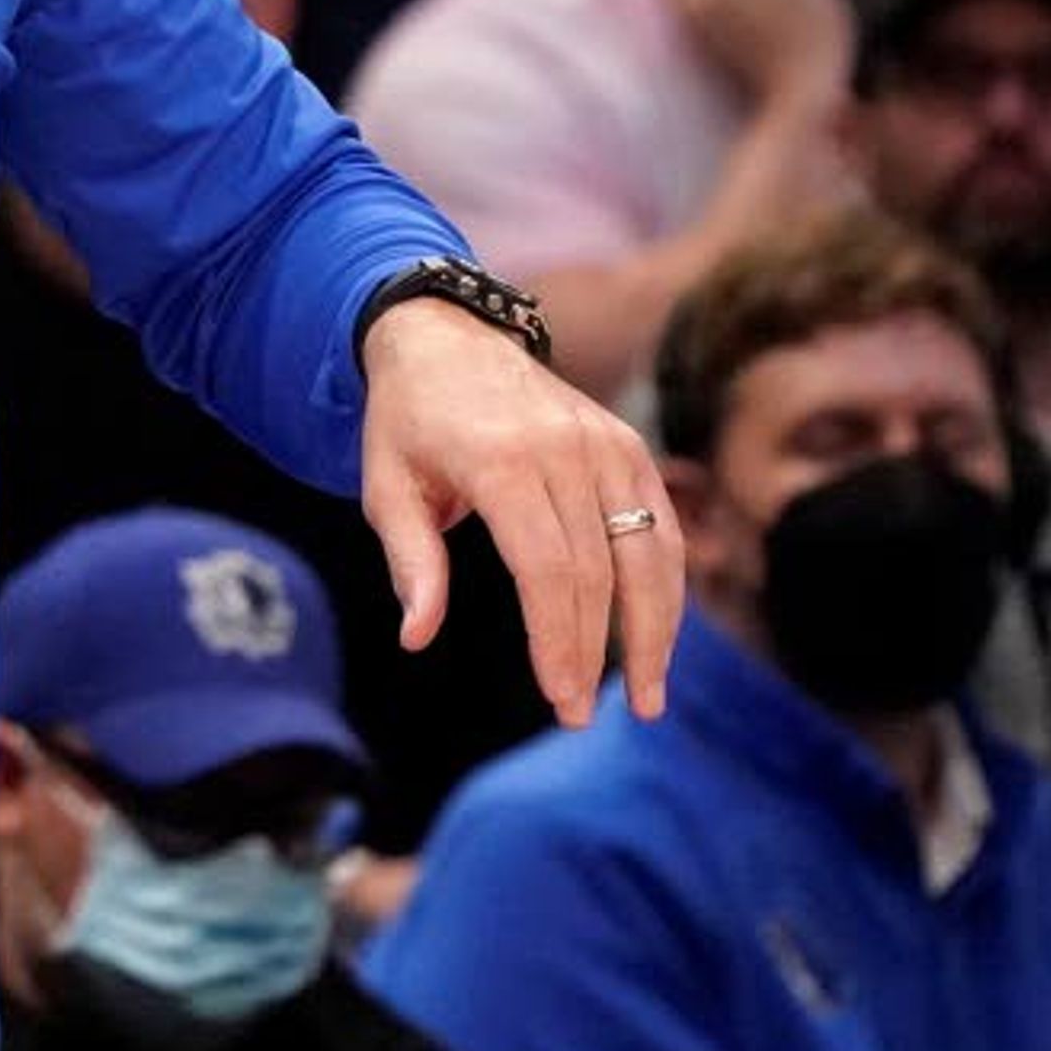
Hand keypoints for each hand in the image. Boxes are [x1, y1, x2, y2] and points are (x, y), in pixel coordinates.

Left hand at [358, 298, 678, 724]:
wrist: (446, 335)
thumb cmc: (408, 422)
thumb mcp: (386, 487)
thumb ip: (411, 562)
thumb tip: (417, 637)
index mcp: (502, 460)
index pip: (547, 568)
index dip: (560, 640)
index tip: (560, 698)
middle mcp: (565, 450)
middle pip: (600, 570)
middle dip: (598, 652)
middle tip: (583, 715)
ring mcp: (604, 444)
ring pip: (649, 552)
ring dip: (653, 630)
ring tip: (647, 697)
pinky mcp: (626, 445)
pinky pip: (658, 525)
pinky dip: (664, 585)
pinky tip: (655, 636)